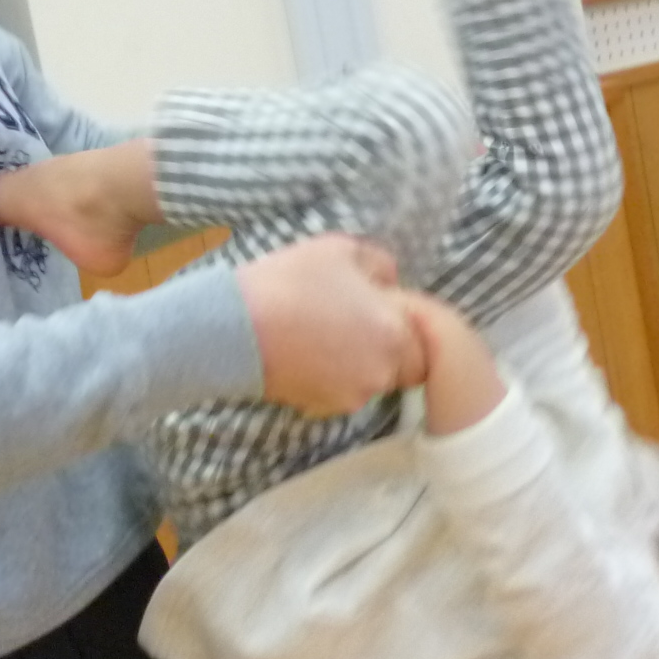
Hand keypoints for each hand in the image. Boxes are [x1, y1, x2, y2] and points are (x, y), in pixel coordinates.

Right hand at [236, 234, 420, 416]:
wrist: (235, 327)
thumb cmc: (289, 282)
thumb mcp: (340, 250)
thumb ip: (379, 264)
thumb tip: (390, 281)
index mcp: (394, 331)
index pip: (424, 338)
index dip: (403, 321)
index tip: (378, 307)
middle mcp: (382, 371)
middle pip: (402, 365)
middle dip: (386, 347)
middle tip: (352, 324)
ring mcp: (352, 394)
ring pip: (370, 379)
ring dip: (357, 362)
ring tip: (321, 335)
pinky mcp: (323, 408)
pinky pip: (342, 392)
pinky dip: (331, 377)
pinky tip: (306, 353)